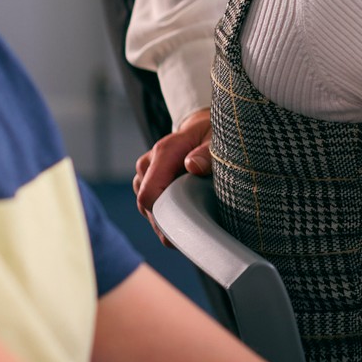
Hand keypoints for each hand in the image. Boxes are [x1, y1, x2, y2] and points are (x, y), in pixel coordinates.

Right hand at [133, 109, 212, 244]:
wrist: (201, 129)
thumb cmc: (211, 134)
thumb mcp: (217, 139)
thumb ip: (207, 153)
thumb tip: (193, 166)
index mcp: (164, 152)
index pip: (149, 193)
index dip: (163, 216)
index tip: (184, 228)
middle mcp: (149, 164)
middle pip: (146, 205)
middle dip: (167, 222)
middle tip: (193, 233)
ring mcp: (145, 174)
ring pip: (147, 208)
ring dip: (166, 219)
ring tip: (191, 224)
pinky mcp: (146, 182)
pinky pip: (151, 205)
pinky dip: (165, 215)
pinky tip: (184, 219)